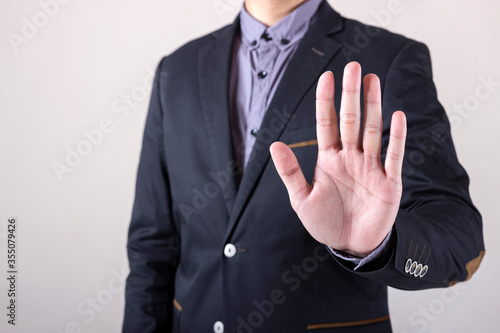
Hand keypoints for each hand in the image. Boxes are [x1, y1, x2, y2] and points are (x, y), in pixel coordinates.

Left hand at [270, 62, 406, 257]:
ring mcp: (370, 167)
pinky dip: (396, 137)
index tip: (327, 76)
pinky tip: (397, 116)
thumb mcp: (301, 198)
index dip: (326, 101)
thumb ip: (291, 172)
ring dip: (373, 106)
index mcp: (329, 159)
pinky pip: (393, 156)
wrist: (350, 245)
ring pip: (373, 131)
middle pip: (350, 120)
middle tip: (354, 66)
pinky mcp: (388, 182)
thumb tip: (275, 144)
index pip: (326, 123)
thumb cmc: (324, 222)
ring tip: (372, 80)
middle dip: (351, 94)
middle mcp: (350, 157)